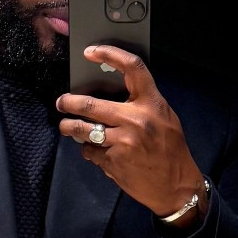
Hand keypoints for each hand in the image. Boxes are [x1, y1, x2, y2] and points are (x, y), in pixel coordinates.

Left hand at [57, 46, 207, 218]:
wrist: (176, 186)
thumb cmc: (170, 150)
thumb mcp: (164, 118)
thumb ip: (142, 104)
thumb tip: (111, 93)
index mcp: (152, 103)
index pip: (132, 68)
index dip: (110, 54)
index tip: (91, 51)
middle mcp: (136, 119)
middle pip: (91, 104)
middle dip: (69, 102)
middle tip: (62, 102)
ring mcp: (123, 141)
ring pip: (83, 129)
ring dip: (69, 127)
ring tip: (66, 126)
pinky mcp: (113, 161)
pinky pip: (90, 151)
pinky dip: (90, 150)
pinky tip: (96, 152)